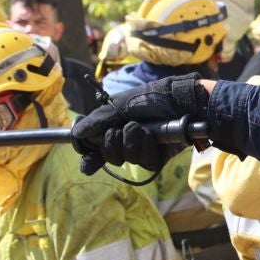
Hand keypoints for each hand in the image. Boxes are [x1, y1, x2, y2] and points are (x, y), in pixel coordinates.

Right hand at [71, 73, 209, 174]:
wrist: (183, 103)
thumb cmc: (153, 97)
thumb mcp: (121, 104)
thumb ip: (98, 120)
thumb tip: (77, 134)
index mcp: (114, 125)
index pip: (96, 147)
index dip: (90, 155)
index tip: (88, 159)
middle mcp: (125, 139)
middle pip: (108, 155)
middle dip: (113, 142)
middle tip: (122, 128)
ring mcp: (141, 149)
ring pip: (126, 159)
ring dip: (133, 141)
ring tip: (144, 128)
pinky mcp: (157, 157)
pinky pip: (145, 162)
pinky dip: (147, 148)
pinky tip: (154, 138)